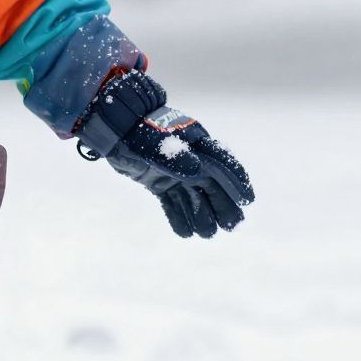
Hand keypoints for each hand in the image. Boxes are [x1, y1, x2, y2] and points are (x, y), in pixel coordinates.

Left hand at [74, 69, 254, 238]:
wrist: (112, 126)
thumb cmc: (135, 130)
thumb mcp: (153, 143)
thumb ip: (175, 157)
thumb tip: (199, 172)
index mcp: (194, 143)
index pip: (221, 163)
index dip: (236, 181)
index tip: (248, 199)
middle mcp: (189, 158)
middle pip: (211, 185)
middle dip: (223, 205)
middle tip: (232, 226)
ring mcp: (174, 172)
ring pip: (194, 196)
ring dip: (202, 214)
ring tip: (208, 234)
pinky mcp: (159, 183)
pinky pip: (173, 202)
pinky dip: (179, 216)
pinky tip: (185, 233)